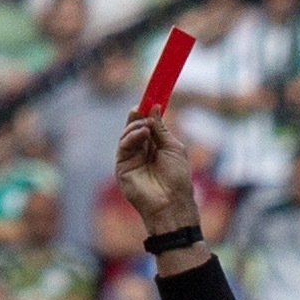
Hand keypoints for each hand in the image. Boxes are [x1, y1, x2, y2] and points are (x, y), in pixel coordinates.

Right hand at [114, 111, 198, 235]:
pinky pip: (123, 146)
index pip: (148, 125)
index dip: (148, 112)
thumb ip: (161, 128)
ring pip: (127, 135)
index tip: (150, 98)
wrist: (171, 201)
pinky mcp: (122, 167)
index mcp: (155, 146)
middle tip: (141, 105)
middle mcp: (142, 151)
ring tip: (146, 125)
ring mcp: (131, 159)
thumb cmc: (177, 177)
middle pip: (135, 127)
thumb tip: (153, 107)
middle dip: (138, 115)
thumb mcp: (172, 147)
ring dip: (135, 125)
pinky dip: (131, 136)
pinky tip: (142, 132)